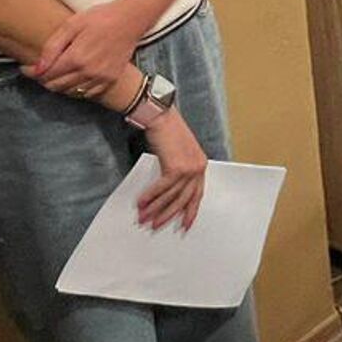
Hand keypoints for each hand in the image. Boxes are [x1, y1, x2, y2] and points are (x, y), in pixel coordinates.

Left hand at [29, 2, 140, 99]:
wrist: (129, 20)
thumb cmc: (99, 18)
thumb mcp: (71, 25)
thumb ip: (52, 47)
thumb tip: (38, 68)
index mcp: (76, 57)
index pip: (46, 75)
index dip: (32, 73)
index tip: (25, 68)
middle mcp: (88, 72)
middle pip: (56, 86)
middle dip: (44, 80)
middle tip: (40, 70)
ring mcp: (101, 78)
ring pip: (71, 92)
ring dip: (59, 86)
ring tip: (55, 74)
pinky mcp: (110, 80)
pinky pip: (87, 94)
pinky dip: (76, 90)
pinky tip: (73, 79)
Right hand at [136, 108, 206, 231]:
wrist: (160, 116)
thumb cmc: (167, 130)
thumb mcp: (178, 152)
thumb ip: (177, 169)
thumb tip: (166, 191)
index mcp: (200, 164)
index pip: (197, 194)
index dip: (189, 211)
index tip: (184, 224)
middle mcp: (198, 167)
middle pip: (183, 199)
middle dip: (168, 214)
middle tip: (157, 225)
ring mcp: (188, 168)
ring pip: (171, 196)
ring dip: (156, 208)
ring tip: (145, 218)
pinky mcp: (176, 168)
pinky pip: (161, 188)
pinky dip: (150, 197)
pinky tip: (141, 204)